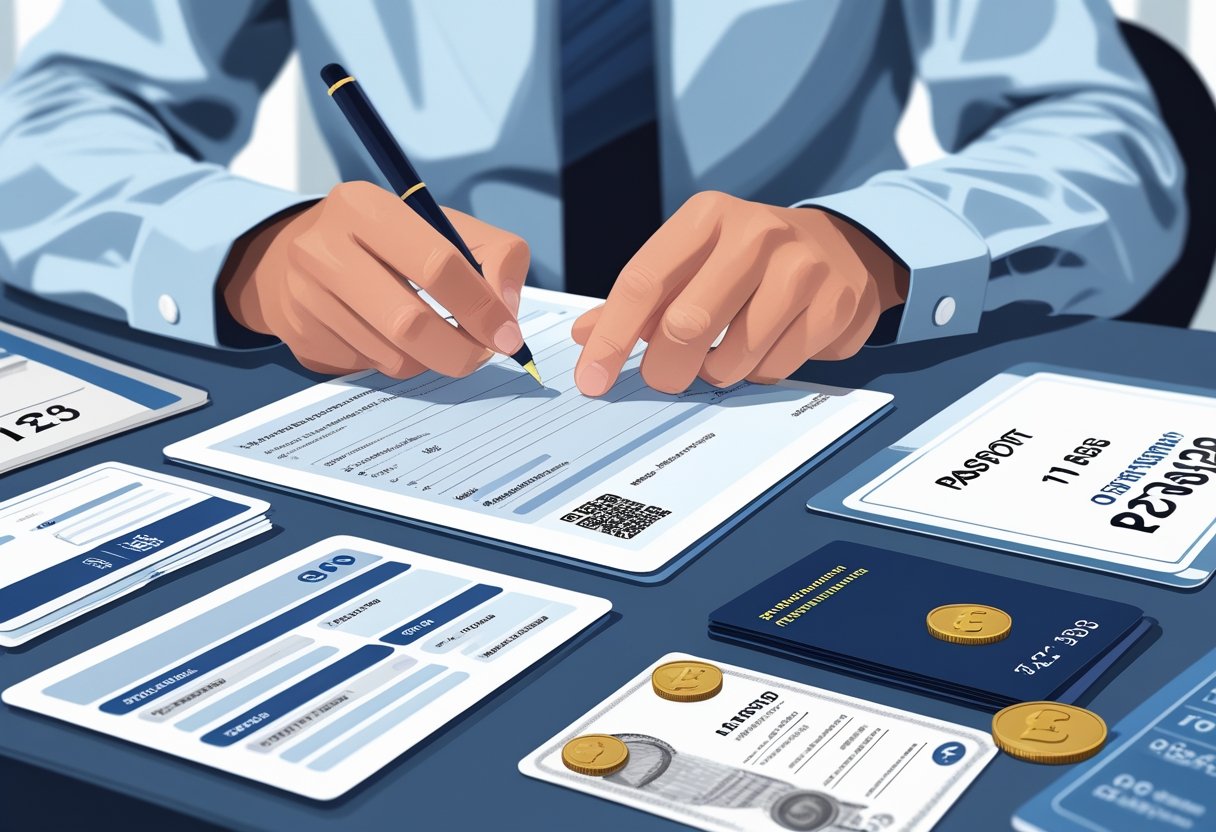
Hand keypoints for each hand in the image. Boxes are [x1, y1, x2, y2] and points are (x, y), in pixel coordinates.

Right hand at [220, 181, 529, 377]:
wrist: (295, 254)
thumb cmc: (387, 241)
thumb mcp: (442, 226)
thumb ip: (494, 256)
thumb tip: (506, 316)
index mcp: (364, 207)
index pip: (438, 265)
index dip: (481, 307)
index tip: (506, 334)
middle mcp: (323, 250)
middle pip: (410, 324)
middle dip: (460, 350)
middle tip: (481, 354)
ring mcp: (305, 297)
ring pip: (393, 356)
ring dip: (431, 359)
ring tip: (438, 340)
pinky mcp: (301, 337)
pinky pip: (370, 368)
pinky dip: (399, 363)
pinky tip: (394, 340)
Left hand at [571, 192, 907, 395]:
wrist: (842, 250)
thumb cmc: (749, 261)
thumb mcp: (694, 261)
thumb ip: (641, 299)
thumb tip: (585, 336)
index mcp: (707, 217)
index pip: (643, 282)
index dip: (612, 338)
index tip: (593, 379)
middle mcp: (755, 234)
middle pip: (685, 325)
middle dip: (666, 369)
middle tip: (666, 378)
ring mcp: (801, 268)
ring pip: (733, 355)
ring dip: (718, 373)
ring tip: (725, 356)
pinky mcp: (834, 305)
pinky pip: (776, 366)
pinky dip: (759, 372)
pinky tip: (766, 349)